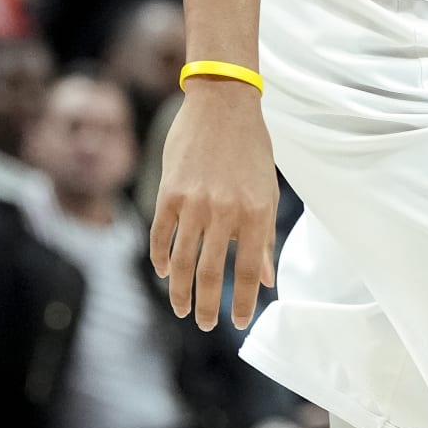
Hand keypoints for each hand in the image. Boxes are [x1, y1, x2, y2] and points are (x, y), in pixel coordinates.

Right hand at [149, 82, 279, 332]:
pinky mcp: (169, 191)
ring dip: (180, 290)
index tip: (238, 322)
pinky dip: (161, 257)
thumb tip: (267, 279)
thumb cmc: (251, 148)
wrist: (223, 103)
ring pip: (182, 260)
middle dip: (207, 305)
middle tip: (204, 324)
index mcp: (255, 212)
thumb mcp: (267, 191)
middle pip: (211, 272)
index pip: (248, 270)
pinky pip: (161, 233)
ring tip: (181, 309)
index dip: (243, 301)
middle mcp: (225, 211)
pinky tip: (164, 272)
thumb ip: (264, 236)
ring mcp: (194, 202)